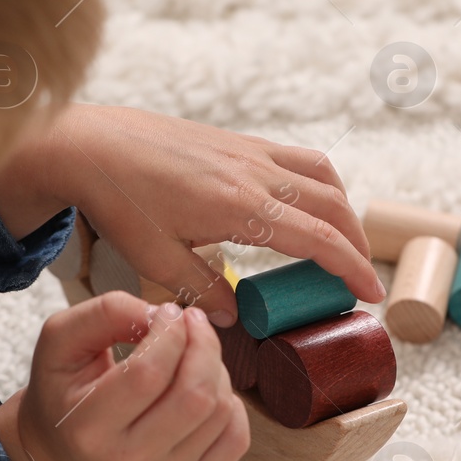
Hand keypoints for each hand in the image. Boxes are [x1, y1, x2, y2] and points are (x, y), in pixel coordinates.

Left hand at [0, 105, 384, 325]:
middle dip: (356, 243)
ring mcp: (249, 151)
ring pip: (322, 174)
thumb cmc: (120, 202)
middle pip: (332, 206)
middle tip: (360, 279)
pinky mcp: (237, 141)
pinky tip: (307, 203)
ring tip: (343, 241)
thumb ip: (203, 288)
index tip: (370, 296)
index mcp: (242, 208)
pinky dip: (318, 181)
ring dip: (343, 208)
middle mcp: (255, 174)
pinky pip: (297, 157)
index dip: (351, 269)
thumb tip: (235, 319)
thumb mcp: (157, 260)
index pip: (318, 240)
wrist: (90, 145)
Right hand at [0, 292, 249, 460]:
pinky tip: (206, 389)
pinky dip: (231, 404)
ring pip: (220, 411)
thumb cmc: (63, 390)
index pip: (148, 372)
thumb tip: (164, 314)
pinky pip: (236, 439)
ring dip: (216, 369)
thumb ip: (105, 313)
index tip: (168, 312)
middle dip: (204, 344)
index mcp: (87, 427)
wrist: (62, 455)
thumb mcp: (60, 339)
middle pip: (195, 395)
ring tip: (192, 356)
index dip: (169, 331)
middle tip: (192, 322)